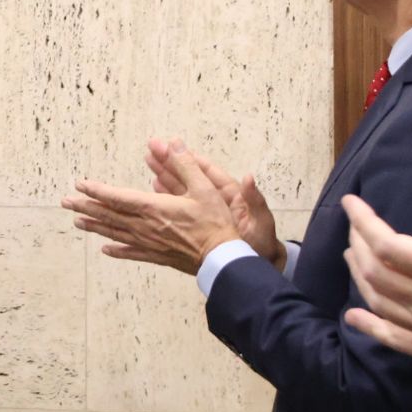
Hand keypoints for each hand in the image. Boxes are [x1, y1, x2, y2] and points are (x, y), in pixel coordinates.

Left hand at [64, 140, 239, 274]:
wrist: (222, 258)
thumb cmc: (214, 222)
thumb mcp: (204, 188)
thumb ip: (185, 164)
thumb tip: (172, 143)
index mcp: (152, 208)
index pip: (116, 197)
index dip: (96, 190)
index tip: (79, 185)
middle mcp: (145, 226)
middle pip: (109, 215)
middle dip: (85, 207)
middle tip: (66, 202)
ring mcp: (149, 243)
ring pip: (115, 233)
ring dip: (95, 226)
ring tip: (77, 221)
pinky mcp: (157, 256)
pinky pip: (132, 253)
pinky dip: (117, 250)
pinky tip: (106, 249)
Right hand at [145, 138, 283, 269]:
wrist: (254, 267)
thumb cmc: (261, 244)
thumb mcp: (260, 222)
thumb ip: (254, 200)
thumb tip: (249, 177)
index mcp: (230, 195)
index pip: (208, 171)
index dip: (191, 158)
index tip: (174, 144)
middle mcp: (215, 200)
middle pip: (190, 177)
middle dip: (172, 162)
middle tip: (153, 148)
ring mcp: (204, 212)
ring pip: (181, 190)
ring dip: (165, 176)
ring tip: (150, 162)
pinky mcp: (196, 226)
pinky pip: (178, 209)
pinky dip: (165, 199)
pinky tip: (154, 190)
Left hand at [342, 176, 411, 377]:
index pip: (386, 244)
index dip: (363, 221)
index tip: (351, 203)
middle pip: (374, 270)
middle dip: (358, 242)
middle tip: (356, 224)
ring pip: (378, 301)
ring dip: (359, 274)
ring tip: (353, 254)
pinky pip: (392, 338)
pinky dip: (369, 325)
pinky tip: (354, 316)